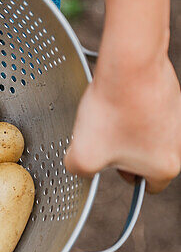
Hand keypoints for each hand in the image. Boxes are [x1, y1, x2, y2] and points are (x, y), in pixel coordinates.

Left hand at [65, 44, 180, 192]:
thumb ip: (80, 172)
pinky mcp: (171, 96)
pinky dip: (131, 105)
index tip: (109, 162)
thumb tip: (80, 167)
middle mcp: (179, 144)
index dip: (123, 176)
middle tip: (103, 134)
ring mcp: (177, 118)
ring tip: (109, 113)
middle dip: (121, 149)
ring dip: (125, 125)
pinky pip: (146, 108)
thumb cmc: (111, 112)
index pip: (147, 186)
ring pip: (145, 131)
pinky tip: (117, 97)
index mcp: (165, 167)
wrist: (128, 65)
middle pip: (145, 157)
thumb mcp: (82, 156)